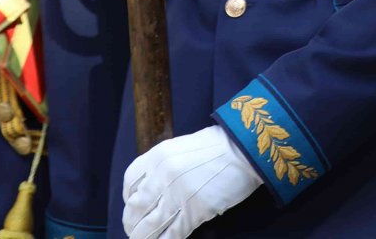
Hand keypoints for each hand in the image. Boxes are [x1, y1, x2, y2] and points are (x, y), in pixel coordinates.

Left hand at [122, 126, 261, 238]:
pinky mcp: (194, 212)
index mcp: (158, 156)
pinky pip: (171, 235)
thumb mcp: (184, 147)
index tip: (132, 205)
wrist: (246, 148)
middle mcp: (162, 176)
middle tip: (135, 230)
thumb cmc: (220, 146)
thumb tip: (155, 188)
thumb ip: (166, 166)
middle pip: (135, 208)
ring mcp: (177, 196)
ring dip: (143, 237)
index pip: (130, 182)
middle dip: (132, 223)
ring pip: (148, 227)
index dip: (128, 198)